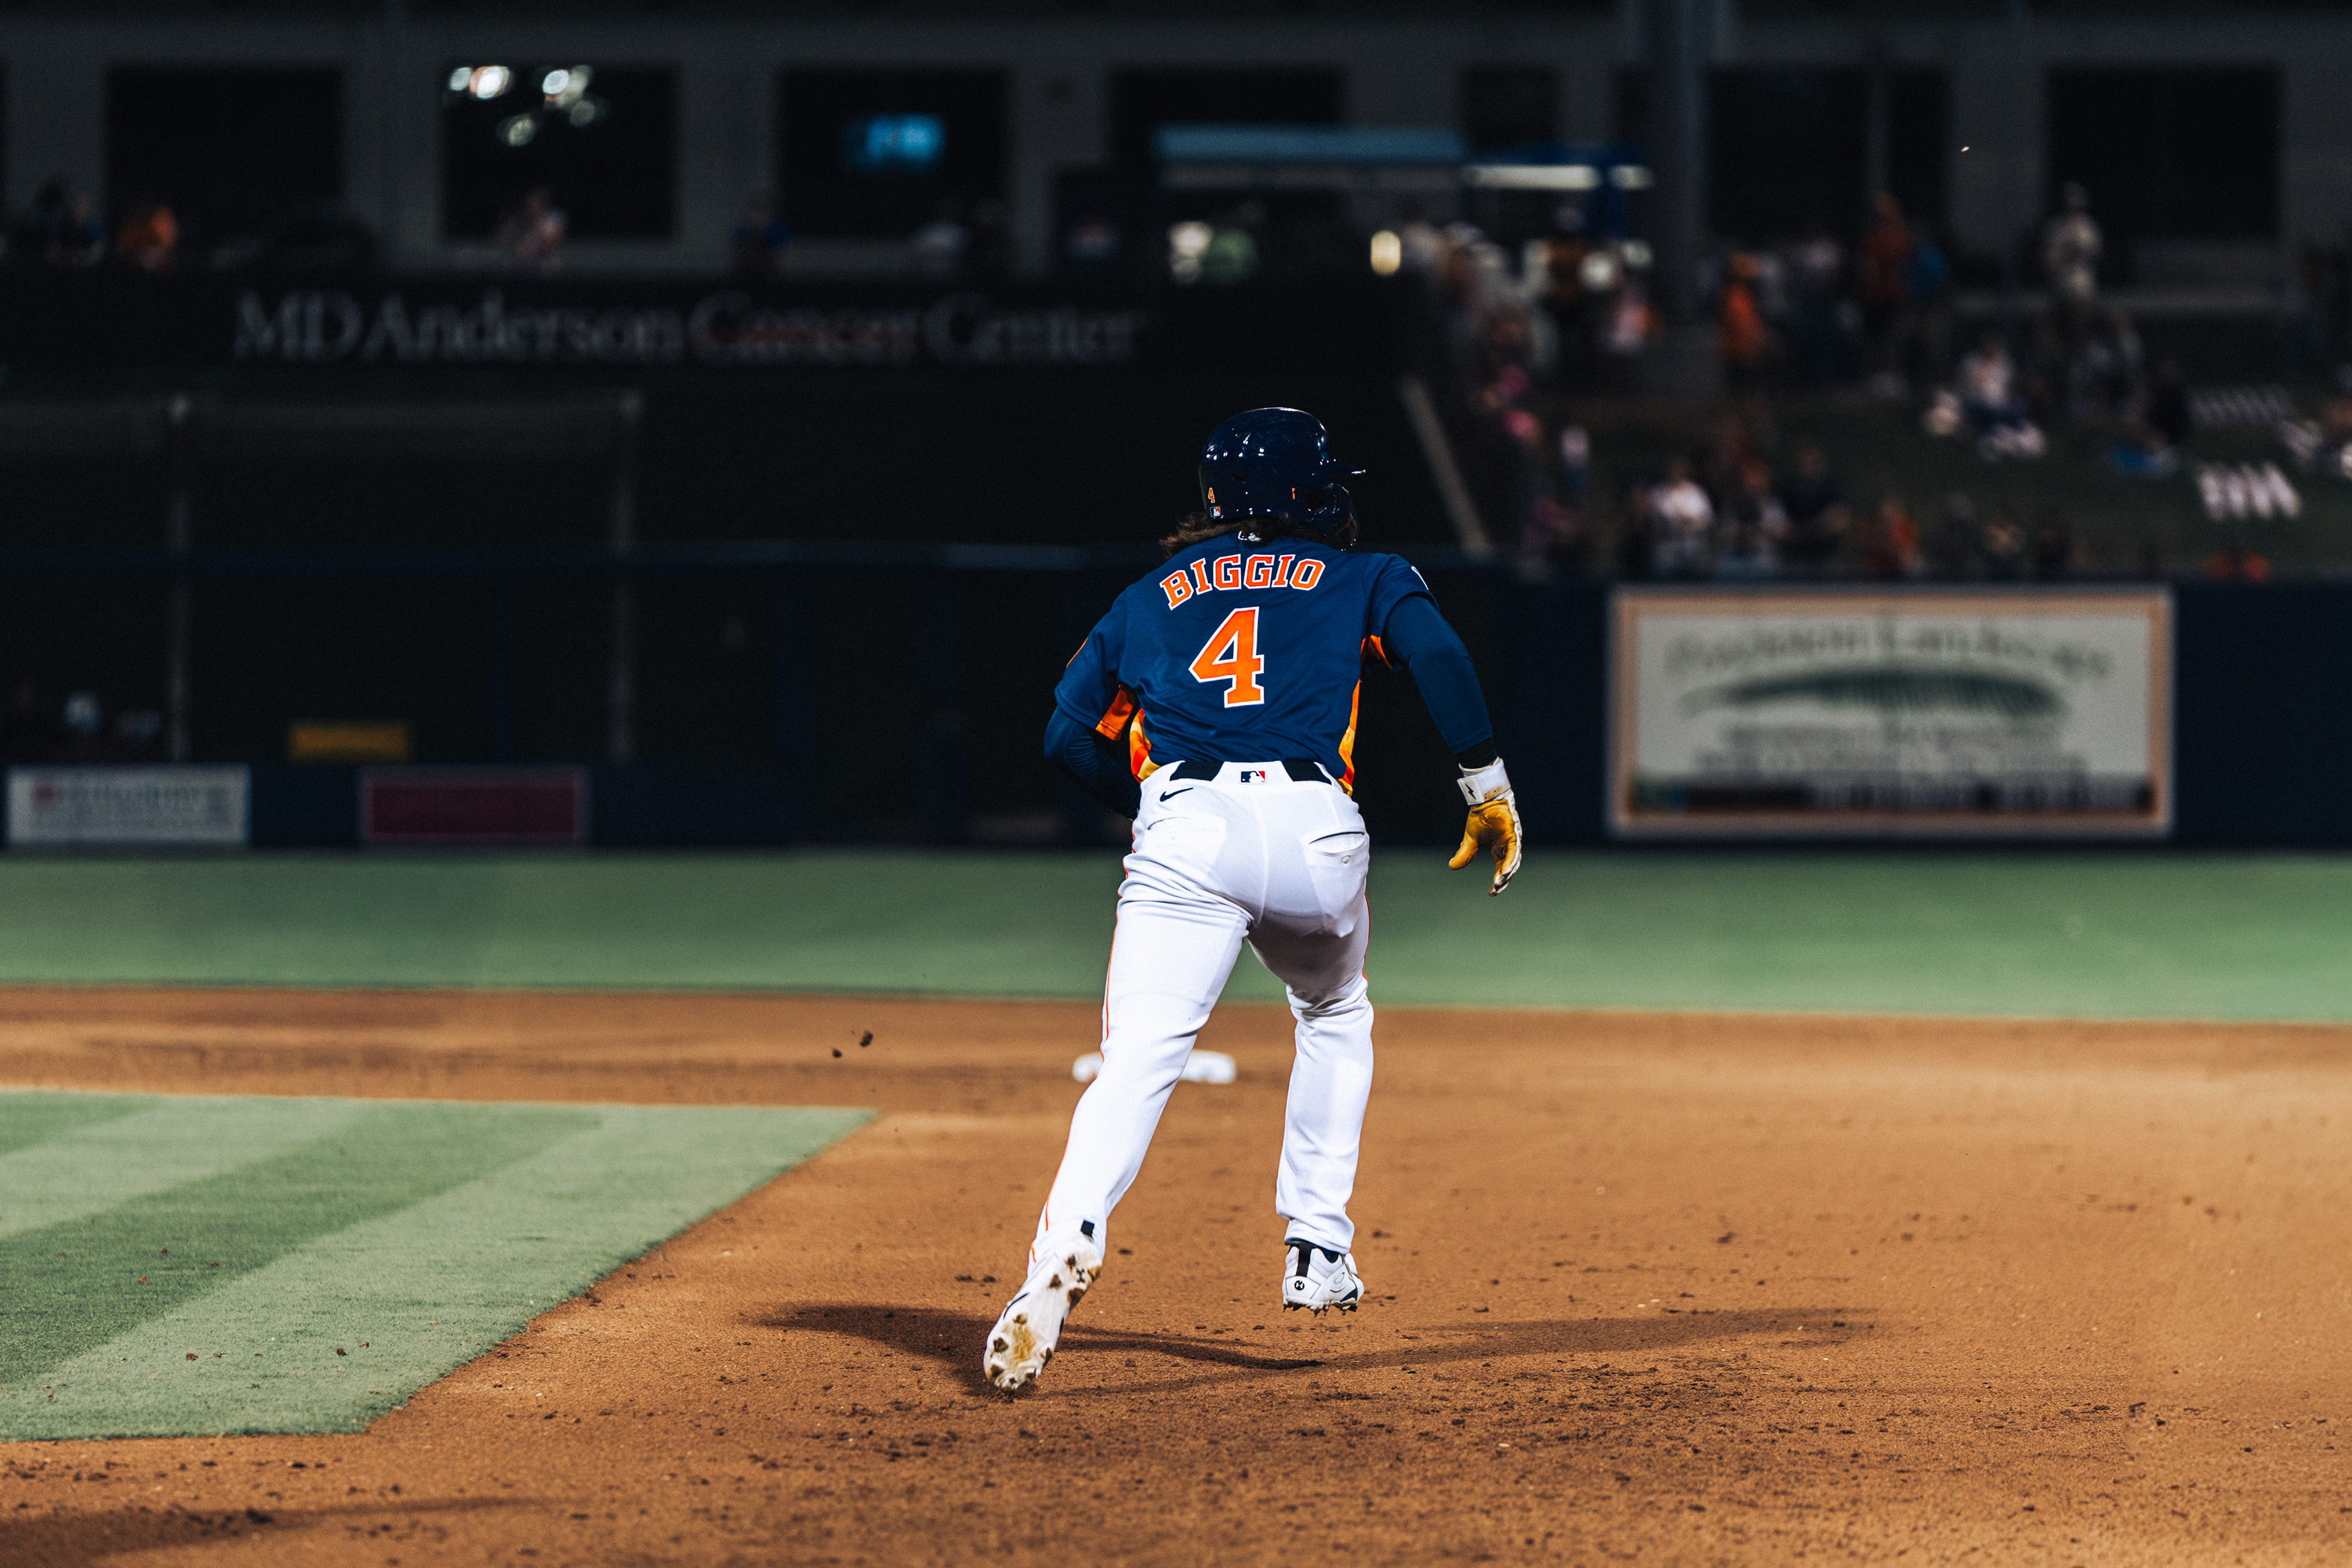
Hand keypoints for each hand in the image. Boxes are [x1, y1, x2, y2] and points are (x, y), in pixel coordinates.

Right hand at [1448, 757, 1522, 895]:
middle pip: (1508, 868)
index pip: (1501, 868)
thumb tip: (1452, 867)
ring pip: (1513, 862)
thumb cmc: (1480, 816)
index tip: (1491, 892)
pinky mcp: (1513, 834)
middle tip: (1494, 891)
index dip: (1497, 880)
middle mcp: (1508, 847)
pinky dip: (1510, 862)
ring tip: (1498, 884)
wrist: (1483, 800)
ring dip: (1506, 874)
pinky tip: (1505, 872)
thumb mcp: (1470, 839)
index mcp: (1499, 849)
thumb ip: (1464, 854)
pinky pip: (1514, 851)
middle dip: (1503, 881)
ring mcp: (1512, 841)